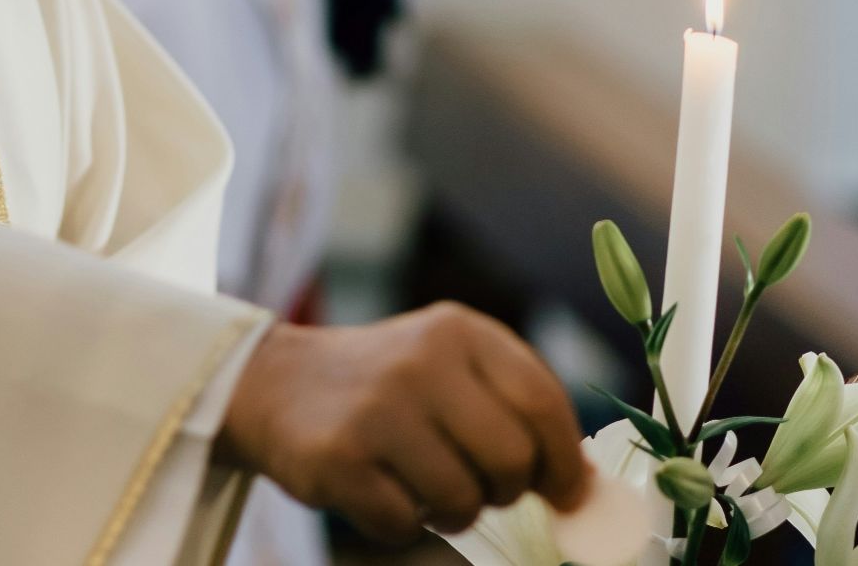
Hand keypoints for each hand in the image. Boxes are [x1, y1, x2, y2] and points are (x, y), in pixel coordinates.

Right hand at [217, 302, 590, 543]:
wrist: (272, 384)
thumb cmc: (383, 385)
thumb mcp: (446, 366)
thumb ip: (512, 408)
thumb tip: (585, 487)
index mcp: (457, 332)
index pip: (541, 402)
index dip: (565, 460)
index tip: (567, 493)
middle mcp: (419, 363)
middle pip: (511, 458)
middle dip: (504, 489)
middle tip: (480, 487)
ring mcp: (376, 411)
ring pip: (462, 500)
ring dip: (452, 512)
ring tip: (422, 487)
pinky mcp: (338, 459)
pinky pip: (405, 524)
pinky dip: (401, 524)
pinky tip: (380, 490)